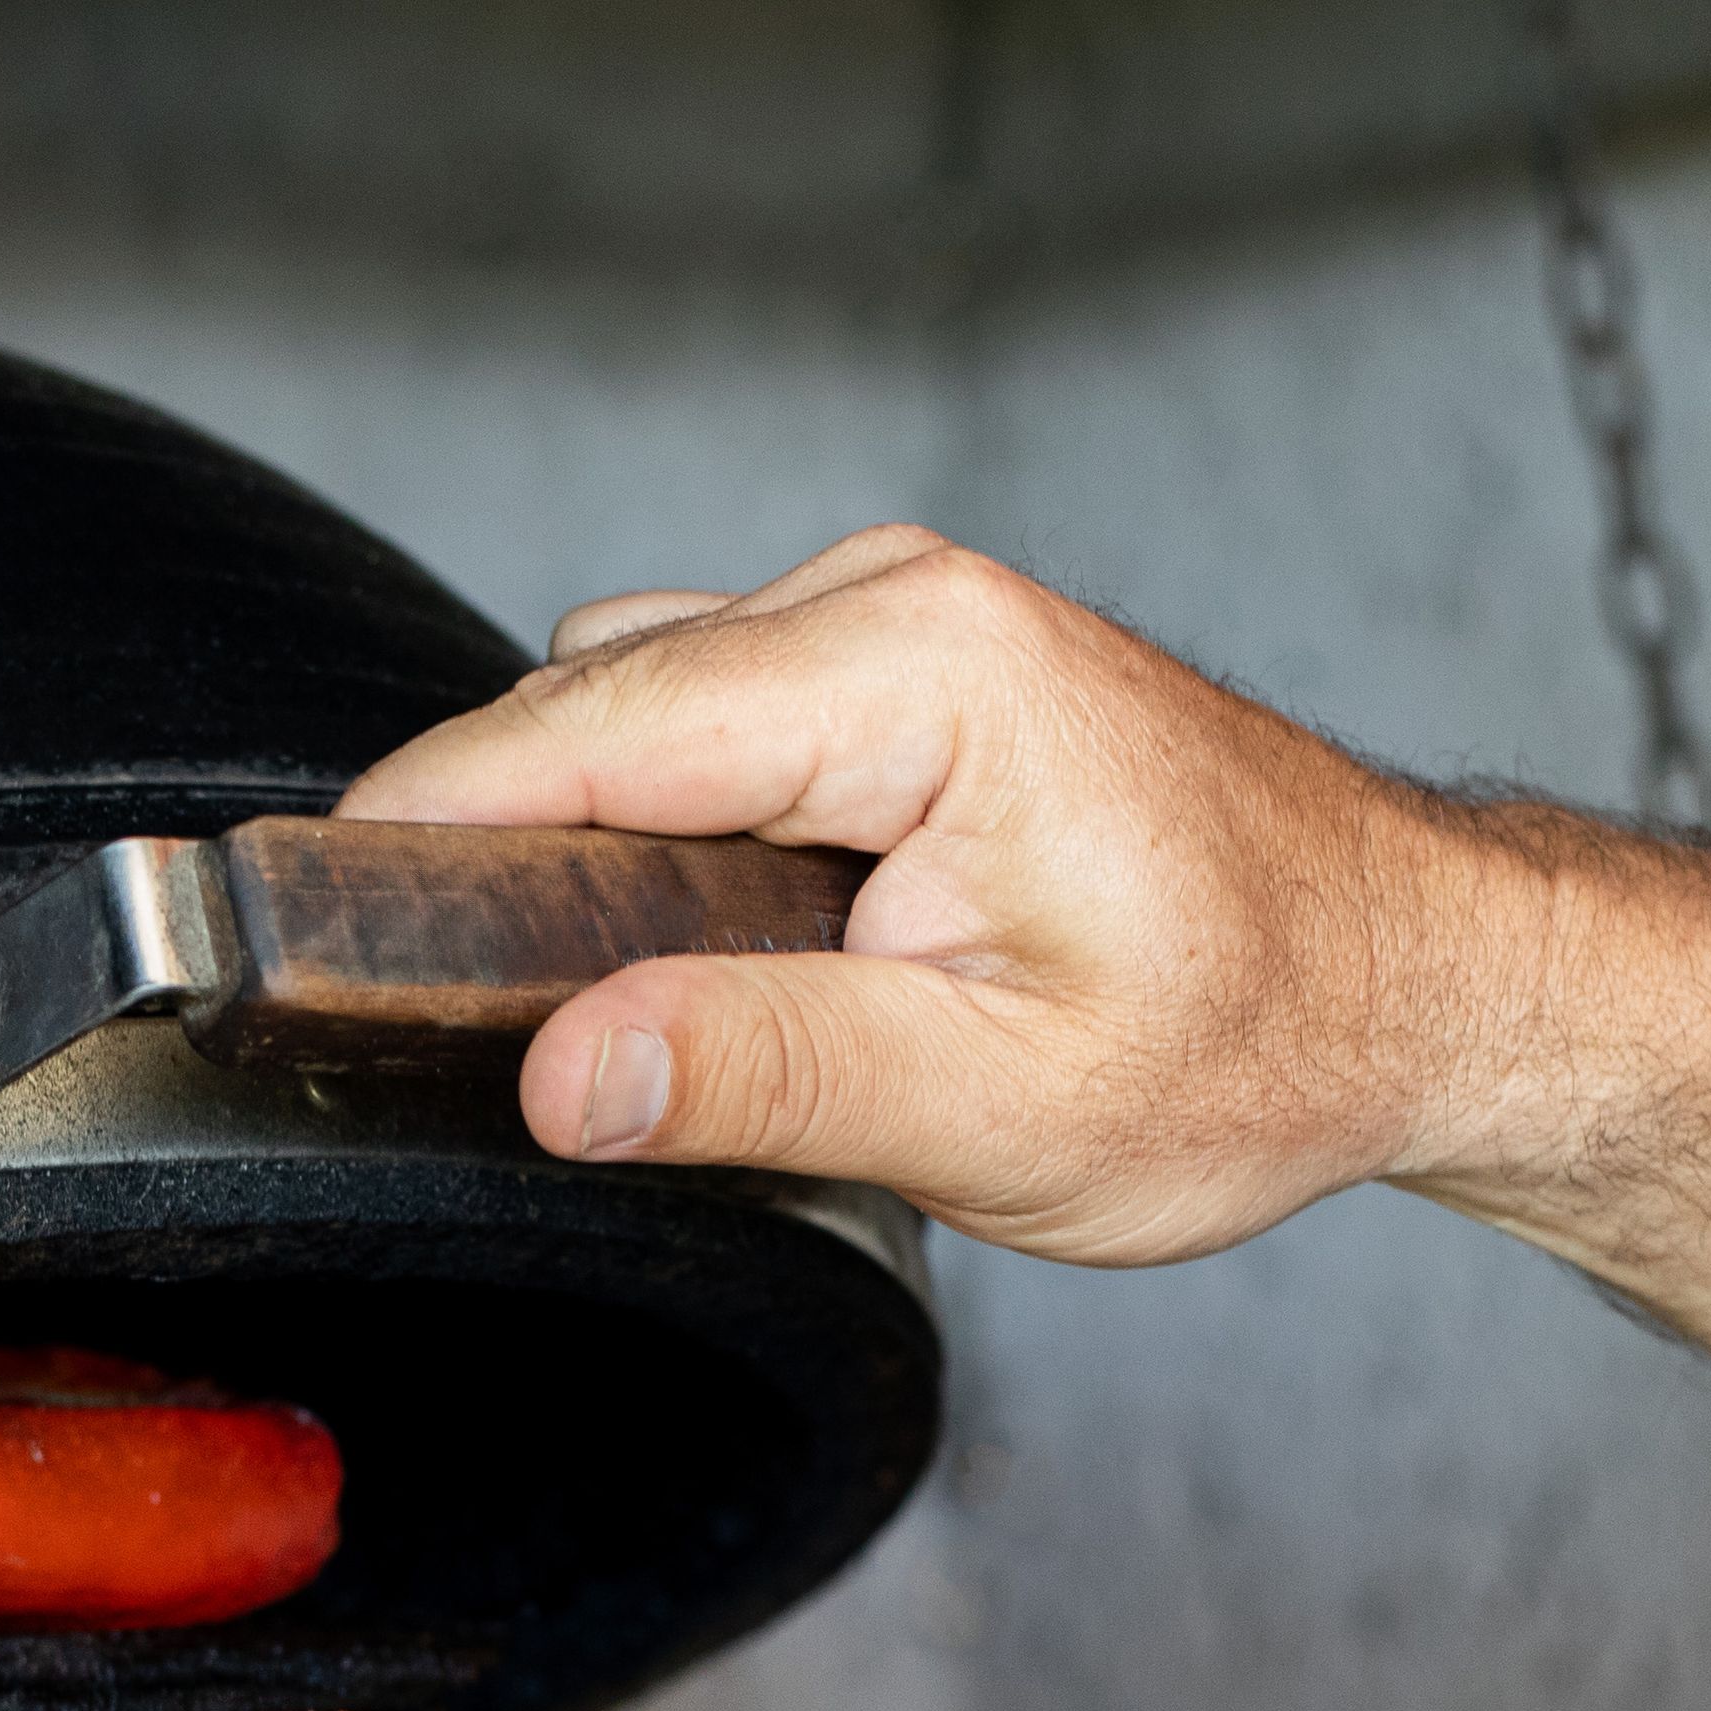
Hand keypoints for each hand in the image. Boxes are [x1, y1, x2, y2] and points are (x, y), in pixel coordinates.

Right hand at [337, 528, 1544, 1266]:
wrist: (1416, 986)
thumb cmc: (1261, 1042)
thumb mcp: (1003, 1108)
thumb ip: (767, 1075)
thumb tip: (564, 1074)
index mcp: (917, 672)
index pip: (585, 731)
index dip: (423, 831)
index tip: (294, 924)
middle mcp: (893, 601)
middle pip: (587, 712)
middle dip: (506, 861)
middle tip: (481, 1041)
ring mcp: (894, 619)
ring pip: (633, 715)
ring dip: (598, 851)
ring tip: (632, 1012)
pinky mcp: (896, 667)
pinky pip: (705, 726)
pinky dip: (668, 830)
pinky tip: (722, 954)